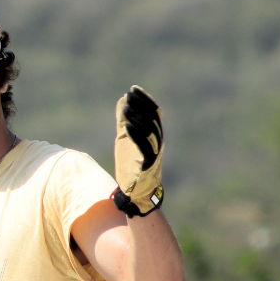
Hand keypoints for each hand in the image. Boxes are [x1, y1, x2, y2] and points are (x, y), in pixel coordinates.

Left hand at [111, 85, 164, 216]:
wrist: (137, 191)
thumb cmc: (132, 164)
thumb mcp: (125, 138)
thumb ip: (124, 120)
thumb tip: (122, 99)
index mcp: (154, 134)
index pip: (153, 112)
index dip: (145, 100)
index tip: (133, 89)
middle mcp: (157, 141)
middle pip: (152, 119)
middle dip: (141, 106)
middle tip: (130, 95)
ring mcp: (154, 151)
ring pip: (150, 131)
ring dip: (138, 118)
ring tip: (126, 107)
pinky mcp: (148, 162)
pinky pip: (144, 146)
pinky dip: (136, 135)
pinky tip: (126, 126)